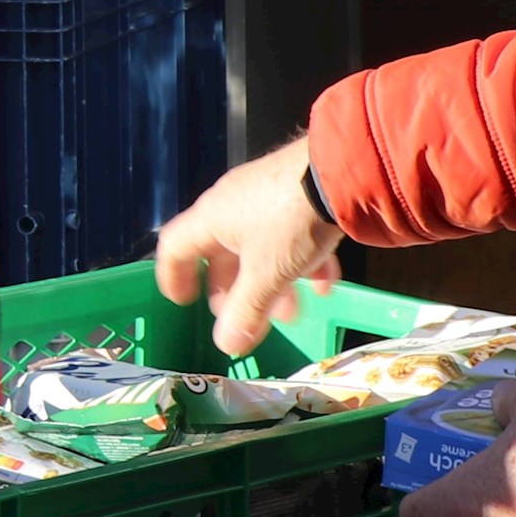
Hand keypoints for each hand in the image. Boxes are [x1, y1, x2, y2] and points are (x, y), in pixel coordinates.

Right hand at [155, 139, 344, 359]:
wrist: (342, 171)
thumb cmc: (291, 222)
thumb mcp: (267, 275)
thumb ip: (246, 311)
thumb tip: (227, 344)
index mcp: (210, 218)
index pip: (174, 248)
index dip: (172, 278)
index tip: (183, 302)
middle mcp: (231, 204)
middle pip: (219, 253)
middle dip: (233, 292)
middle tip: (245, 319)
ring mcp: (265, 196)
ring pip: (258, 247)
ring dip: (271, 283)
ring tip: (291, 311)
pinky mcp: (296, 192)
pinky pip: (288, 233)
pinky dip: (300, 261)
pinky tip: (324, 284)